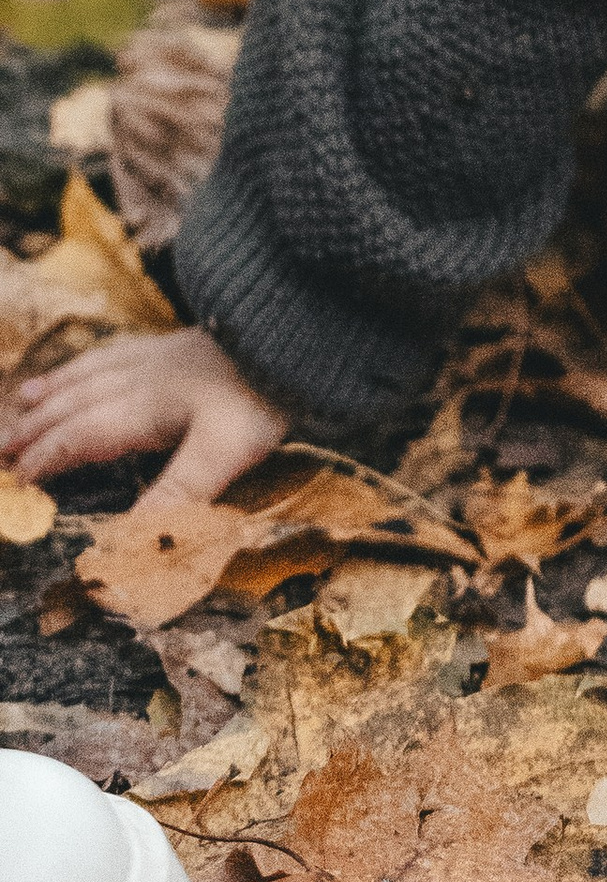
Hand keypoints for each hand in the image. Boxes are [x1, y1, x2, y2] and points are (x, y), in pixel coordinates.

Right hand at [4, 326, 287, 506]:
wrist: (301, 331)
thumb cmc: (264, 395)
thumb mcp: (222, 454)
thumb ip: (173, 498)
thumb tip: (126, 550)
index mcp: (144, 407)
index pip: (80, 436)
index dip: (44, 459)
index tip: (13, 482)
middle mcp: (141, 378)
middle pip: (75, 403)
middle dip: (34, 428)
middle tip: (0, 449)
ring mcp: (161, 355)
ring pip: (92, 373)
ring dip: (54, 391)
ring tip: (24, 400)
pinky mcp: (182, 341)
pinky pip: (119, 350)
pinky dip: (90, 361)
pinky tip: (90, 363)